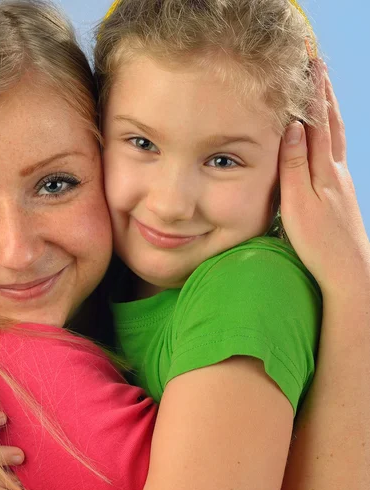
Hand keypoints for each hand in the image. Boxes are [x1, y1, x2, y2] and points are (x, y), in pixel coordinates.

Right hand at [279, 59, 369, 295]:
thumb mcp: (298, 204)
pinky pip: (335, 152)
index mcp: (324, 170)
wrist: (349, 271)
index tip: (308, 64)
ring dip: (329, 110)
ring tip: (323, 91)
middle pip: (331, 123)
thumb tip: (293, 127)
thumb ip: (294, 165)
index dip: (312, 92)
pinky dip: (331, 133)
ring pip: (336, 137)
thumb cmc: (319, 243)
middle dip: (323, 93)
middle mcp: (336, 170)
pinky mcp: (340, 194)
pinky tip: (327, 136)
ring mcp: (341, 182)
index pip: (316, 122)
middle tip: (317, 66)